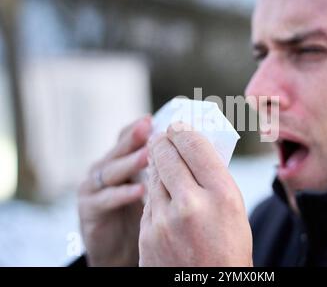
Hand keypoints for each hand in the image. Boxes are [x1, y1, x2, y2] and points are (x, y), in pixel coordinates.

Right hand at [78, 115, 150, 265]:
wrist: (116, 251)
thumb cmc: (138, 216)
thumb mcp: (150, 187)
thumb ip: (160, 169)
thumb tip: (192, 151)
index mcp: (119, 161)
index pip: (126, 138)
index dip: (138, 128)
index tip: (154, 118)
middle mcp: (104, 170)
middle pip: (119, 150)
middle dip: (134, 138)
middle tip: (149, 127)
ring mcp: (93, 188)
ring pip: (112, 171)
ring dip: (131, 163)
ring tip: (149, 155)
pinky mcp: (89, 209)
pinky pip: (106, 199)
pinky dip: (123, 194)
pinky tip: (141, 191)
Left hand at [139, 122, 252, 266]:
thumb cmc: (229, 250)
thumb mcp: (235, 212)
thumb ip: (215, 180)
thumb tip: (195, 150)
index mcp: (223, 195)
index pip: (195, 145)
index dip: (183, 130)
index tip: (178, 125)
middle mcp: (192, 204)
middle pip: (167, 154)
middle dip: (163, 140)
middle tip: (162, 135)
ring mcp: (165, 221)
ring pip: (154, 176)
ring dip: (158, 165)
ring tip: (161, 160)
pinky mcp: (147, 234)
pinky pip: (149, 201)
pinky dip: (155, 192)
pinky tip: (163, 193)